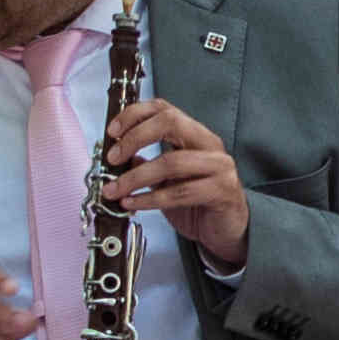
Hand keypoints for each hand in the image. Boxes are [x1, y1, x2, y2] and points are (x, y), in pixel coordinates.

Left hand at [102, 95, 249, 270]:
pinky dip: (150, 199)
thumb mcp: (165, 180)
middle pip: (170, 123)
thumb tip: (116, 156)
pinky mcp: (222, 191)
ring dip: (136, 177)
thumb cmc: (197, 202)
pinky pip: (180, 193)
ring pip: (172, 162)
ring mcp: (219, 167)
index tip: (112, 132)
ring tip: (114, 190)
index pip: (164, 108)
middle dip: (135, 138)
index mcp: (195, 134)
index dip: (134, 115)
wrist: (227, 230)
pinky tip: (132, 204)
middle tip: (113, 158)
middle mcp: (210, 144)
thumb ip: (145, 164)